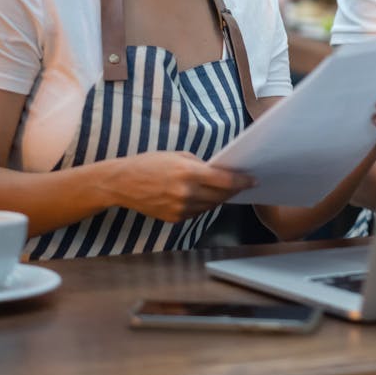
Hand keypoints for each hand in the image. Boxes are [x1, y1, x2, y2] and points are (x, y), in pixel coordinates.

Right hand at [103, 151, 254, 223]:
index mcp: (189, 173)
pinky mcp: (174, 218)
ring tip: (226, 190)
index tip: (253, 180)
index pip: (224, 181)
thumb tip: (219, 172)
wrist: (122, 183)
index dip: (242, 182)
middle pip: (220, 195)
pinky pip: (196, 212)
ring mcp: (180, 208)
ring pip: (210, 206)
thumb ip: (200, 164)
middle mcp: (186, 193)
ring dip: (219, 198)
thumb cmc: (150, 163)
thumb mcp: (177, 156)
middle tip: (243, 185)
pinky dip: (203, 205)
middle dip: (233, 190)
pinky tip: (205, 197)